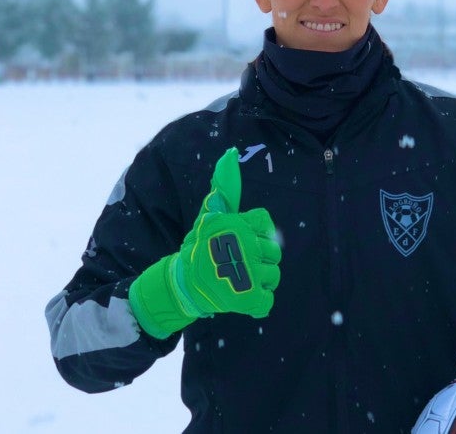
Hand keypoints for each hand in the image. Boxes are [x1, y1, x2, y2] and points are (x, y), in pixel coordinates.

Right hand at [129, 147, 281, 338]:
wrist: (181, 285)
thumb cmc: (198, 248)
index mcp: (239, 225)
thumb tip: (231, 153)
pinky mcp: (248, 299)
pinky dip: (257, 303)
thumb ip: (224, 188)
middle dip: (259, 259)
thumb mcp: (209, 216)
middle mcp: (246, 246)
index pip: (266, 225)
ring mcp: (248, 274)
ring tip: (237, 280)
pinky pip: (268, 301)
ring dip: (258, 281)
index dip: (255, 234)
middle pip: (274, 252)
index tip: (238, 241)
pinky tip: (241, 297)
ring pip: (273, 277)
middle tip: (236, 263)